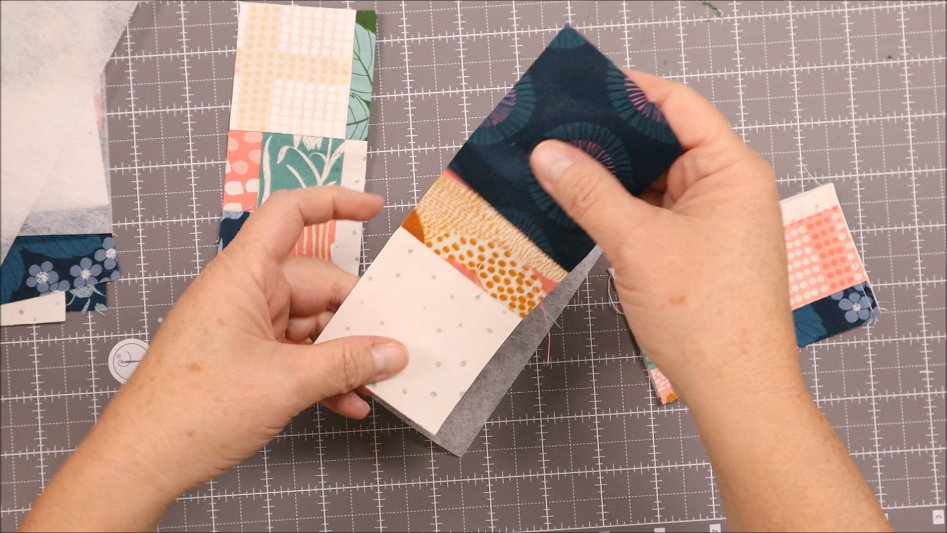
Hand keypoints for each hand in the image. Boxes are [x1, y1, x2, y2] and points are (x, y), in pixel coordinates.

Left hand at [20, 187, 408, 531]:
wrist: (143, 461)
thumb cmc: (193, 410)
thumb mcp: (286, 383)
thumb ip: (347, 363)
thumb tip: (392, 353)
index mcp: (243, 275)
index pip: (289, 214)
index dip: (334, 201)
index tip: (374, 207)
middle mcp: (244, 292)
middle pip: (316, 284)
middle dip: (357, 315)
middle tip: (394, 343)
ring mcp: (244, 326)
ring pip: (312, 324)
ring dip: (344, 354)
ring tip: (376, 382)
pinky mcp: (245, 358)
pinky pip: (297, 353)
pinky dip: (323, 373)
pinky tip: (348, 401)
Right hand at [529, 70, 889, 531]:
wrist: (735, 388)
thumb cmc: (704, 314)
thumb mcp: (636, 243)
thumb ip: (589, 193)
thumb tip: (548, 154)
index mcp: (731, 169)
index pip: (678, 106)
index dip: (628, 92)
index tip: (580, 88)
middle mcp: (729, 187)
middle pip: (664, 142)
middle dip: (610, 138)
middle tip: (555, 131)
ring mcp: (716, 220)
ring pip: (656, 180)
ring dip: (612, 177)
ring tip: (559, 166)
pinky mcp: (700, 249)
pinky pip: (656, 212)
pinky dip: (621, 208)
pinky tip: (583, 206)